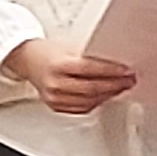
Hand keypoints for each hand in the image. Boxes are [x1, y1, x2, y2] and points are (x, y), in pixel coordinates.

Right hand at [6, 38, 138, 115]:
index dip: (112, 71)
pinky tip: (107, 96)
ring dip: (109, 95)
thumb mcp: (69, 46)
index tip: (127, 70)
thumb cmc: (48, 51)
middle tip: (130, 79)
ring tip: (122, 87)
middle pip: (92, 88)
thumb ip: (89, 55)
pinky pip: (81, 108)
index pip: (90, 70)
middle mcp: (55, 84)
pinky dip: (97, 103)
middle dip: (115, 84)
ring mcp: (54, 98)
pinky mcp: (55, 106)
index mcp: (58, 65)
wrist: (26, 59)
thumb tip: (115, 61)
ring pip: (89, 101)